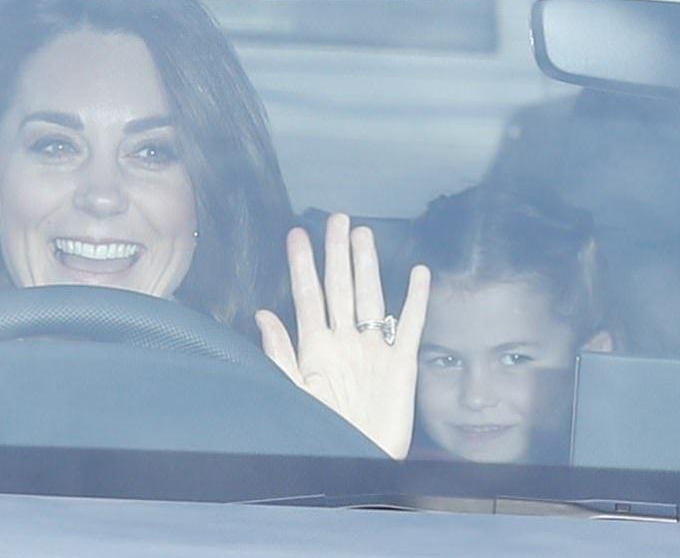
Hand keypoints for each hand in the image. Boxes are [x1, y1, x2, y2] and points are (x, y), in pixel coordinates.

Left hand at [255, 213, 429, 458]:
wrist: (356, 460)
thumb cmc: (324, 431)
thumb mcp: (294, 392)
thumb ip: (280, 353)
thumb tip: (261, 315)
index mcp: (316, 347)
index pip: (307, 296)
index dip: (302, 265)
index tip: (297, 235)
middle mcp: (345, 341)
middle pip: (341, 288)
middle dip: (337, 254)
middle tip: (337, 219)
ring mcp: (374, 350)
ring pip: (371, 297)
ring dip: (368, 266)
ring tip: (364, 234)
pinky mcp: (400, 365)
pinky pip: (411, 326)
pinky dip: (415, 300)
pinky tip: (418, 275)